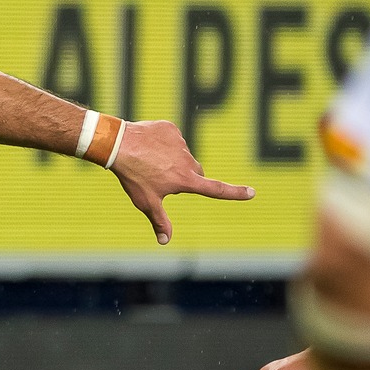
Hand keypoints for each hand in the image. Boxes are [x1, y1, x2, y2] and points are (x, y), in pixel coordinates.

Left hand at [108, 118, 254, 244]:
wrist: (118, 144)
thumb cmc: (132, 176)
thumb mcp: (146, 201)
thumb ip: (159, 221)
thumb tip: (165, 241)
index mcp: (185, 180)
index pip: (215, 189)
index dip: (235, 193)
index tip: (252, 193)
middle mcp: (187, 160)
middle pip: (196, 172)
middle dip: (187, 176)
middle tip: (162, 178)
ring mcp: (180, 142)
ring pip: (183, 155)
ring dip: (172, 159)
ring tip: (150, 161)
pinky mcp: (171, 129)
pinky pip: (173, 139)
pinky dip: (164, 143)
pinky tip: (148, 146)